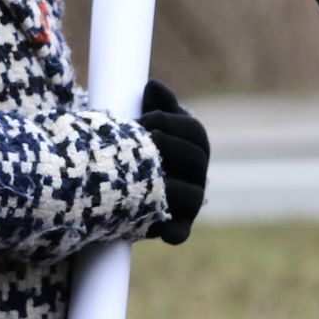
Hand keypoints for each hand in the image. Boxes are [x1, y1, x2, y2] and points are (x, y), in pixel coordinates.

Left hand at [138, 77, 208, 244]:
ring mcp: (190, 201)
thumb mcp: (148, 120)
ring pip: (192, 194)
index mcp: (195, 143)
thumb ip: (155, 104)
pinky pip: (180, 231)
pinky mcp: (176, 226)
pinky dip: (174, 231)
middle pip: (196, 159)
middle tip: (137, 141)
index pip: (194, 131)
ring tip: (139, 176)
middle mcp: (199, 173)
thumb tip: (152, 86)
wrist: (119, 178)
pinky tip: (164, 231)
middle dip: (164, 147)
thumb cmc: (138, 144)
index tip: (143, 119)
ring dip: (167, 184)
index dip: (168, 122)